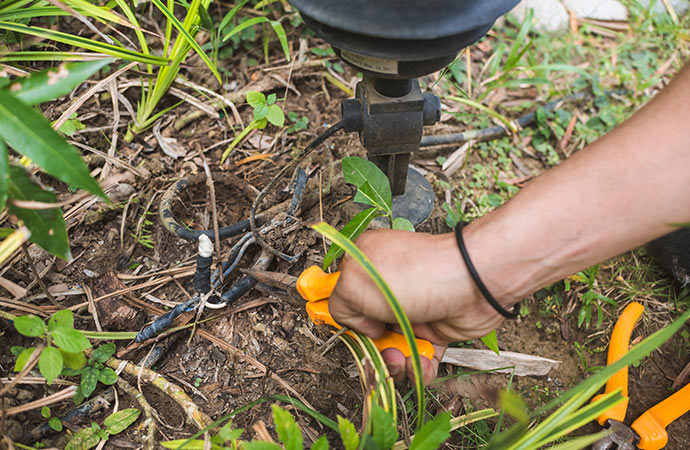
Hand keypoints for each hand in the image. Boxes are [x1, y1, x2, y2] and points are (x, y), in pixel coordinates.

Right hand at [328, 228, 504, 383]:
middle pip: (366, 329)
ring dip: (395, 362)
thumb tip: (355, 324)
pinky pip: (418, 358)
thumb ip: (339, 304)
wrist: (474, 285)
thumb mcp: (356, 283)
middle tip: (381, 345)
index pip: (342, 295)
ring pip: (391, 349)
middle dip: (371, 347)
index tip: (347, 329)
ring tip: (404, 357)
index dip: (344, 316)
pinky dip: (419, 367)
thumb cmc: (419, 273)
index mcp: (365, 265)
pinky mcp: (433, 330)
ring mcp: (410, 309)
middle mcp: (388, 288)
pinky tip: (423, 362)